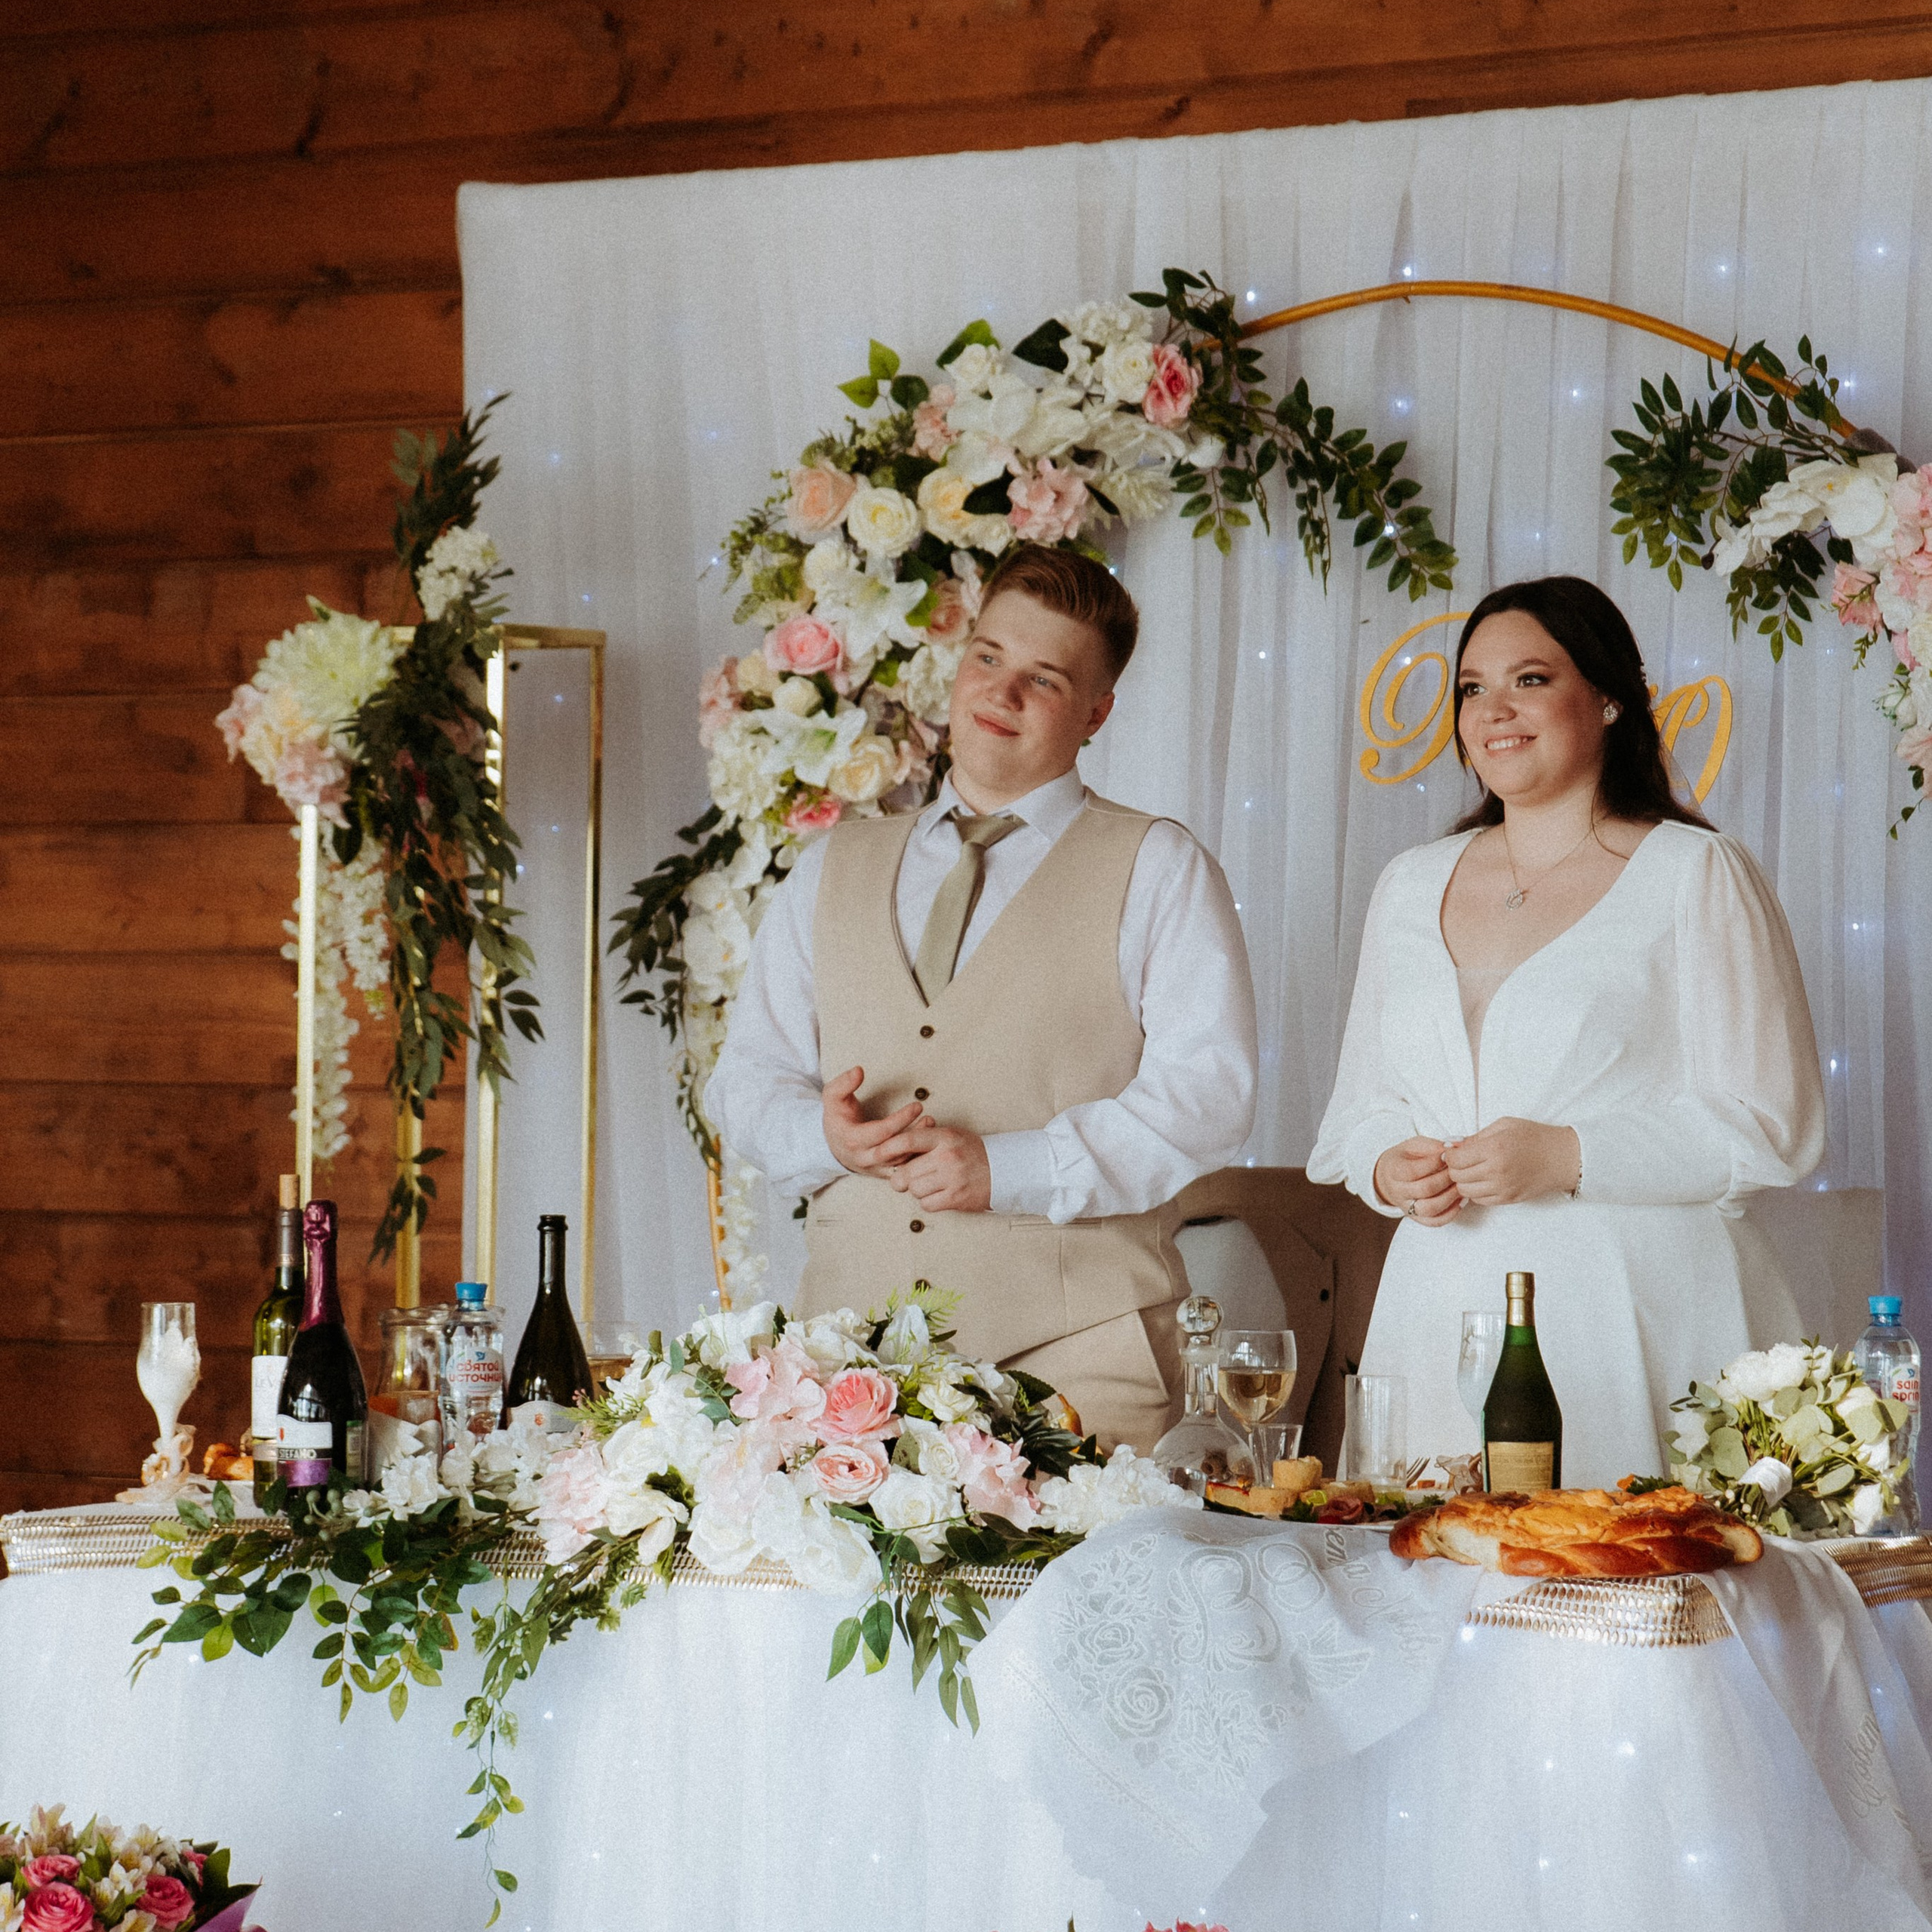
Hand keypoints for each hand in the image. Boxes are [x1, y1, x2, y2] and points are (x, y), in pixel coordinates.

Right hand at [822, 1066, 929, 1175]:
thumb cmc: (837, 1118)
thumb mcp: (833, 1097)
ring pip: (901, 1161)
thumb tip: (858, 1071)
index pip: (881, 1132)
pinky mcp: (883, 1172)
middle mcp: (864, 1158)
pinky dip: (918, 1158)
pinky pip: (904, 1170)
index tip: (918, 1106)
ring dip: (919, 1145)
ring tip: (931, 1125)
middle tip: (929, 1118)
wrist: (834, 1144)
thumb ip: (844, 1083)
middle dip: (914, 1135)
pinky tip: (928, 1143)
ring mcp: (874, 1168)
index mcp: (852, 1140)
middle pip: (893, 1151)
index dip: (901, 1119)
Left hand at [885, 1124, 992, 1213]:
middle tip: (905, 1179)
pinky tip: (937, 1195)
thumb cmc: (973, 1152)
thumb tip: (893, 1147)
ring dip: (916, 1191)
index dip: (888, 1148)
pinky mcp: (957, 1198)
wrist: (1005, 1170)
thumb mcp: (951, 1136)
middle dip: (901, 1179)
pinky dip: (927, 1202)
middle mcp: (947, 1157)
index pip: (908, 1140)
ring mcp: (953, 1178)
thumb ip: (926, 1140)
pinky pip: (927, 1204)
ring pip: (914, 1190)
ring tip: (928, 1185)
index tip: (878, 1154)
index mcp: (944, 1137)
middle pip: (906, 1172)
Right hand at [1373, 1137, 1462, 1225]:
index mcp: (1393, 1170)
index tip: (1447, 1155)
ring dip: (1450, 1197)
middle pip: (1424, 1190)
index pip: (1413, 1170)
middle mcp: (1397, 1191)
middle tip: (1457, 1171)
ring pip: (1429, 1209)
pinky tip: (1460, 1201)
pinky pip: (1433, 1222)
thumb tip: (1453, 1148)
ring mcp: (1406, 1207)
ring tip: (1460, 1186)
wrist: (1390, 1177)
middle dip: (1445, 1179)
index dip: (1433, 1163)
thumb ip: (1432, 1146)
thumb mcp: (1414, 1145)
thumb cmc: (1406, 1159)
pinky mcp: (1416, 1217)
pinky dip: (1450, 1214)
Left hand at [1442, 1118, 1580, 1205]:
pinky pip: (1480, 1200)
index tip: (1455, 1151)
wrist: (1564, 1157)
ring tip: (1473, 1171)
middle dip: (1455, 1168)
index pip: (1455, 1159)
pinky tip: (1484, 1180)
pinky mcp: (1509, 1199)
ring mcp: (1503, 1188)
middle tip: (1463, 1161)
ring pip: (1465, 1191)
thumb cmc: (1535, 1137)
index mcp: (1494, 1149)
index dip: (1450, 1155)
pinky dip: (1476, 1192)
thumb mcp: (1504, 1125)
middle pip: (1457, 1176)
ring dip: (1464, 1182)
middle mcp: (1496, 1171)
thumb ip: (1476, 1136)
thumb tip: (1452, 1146)